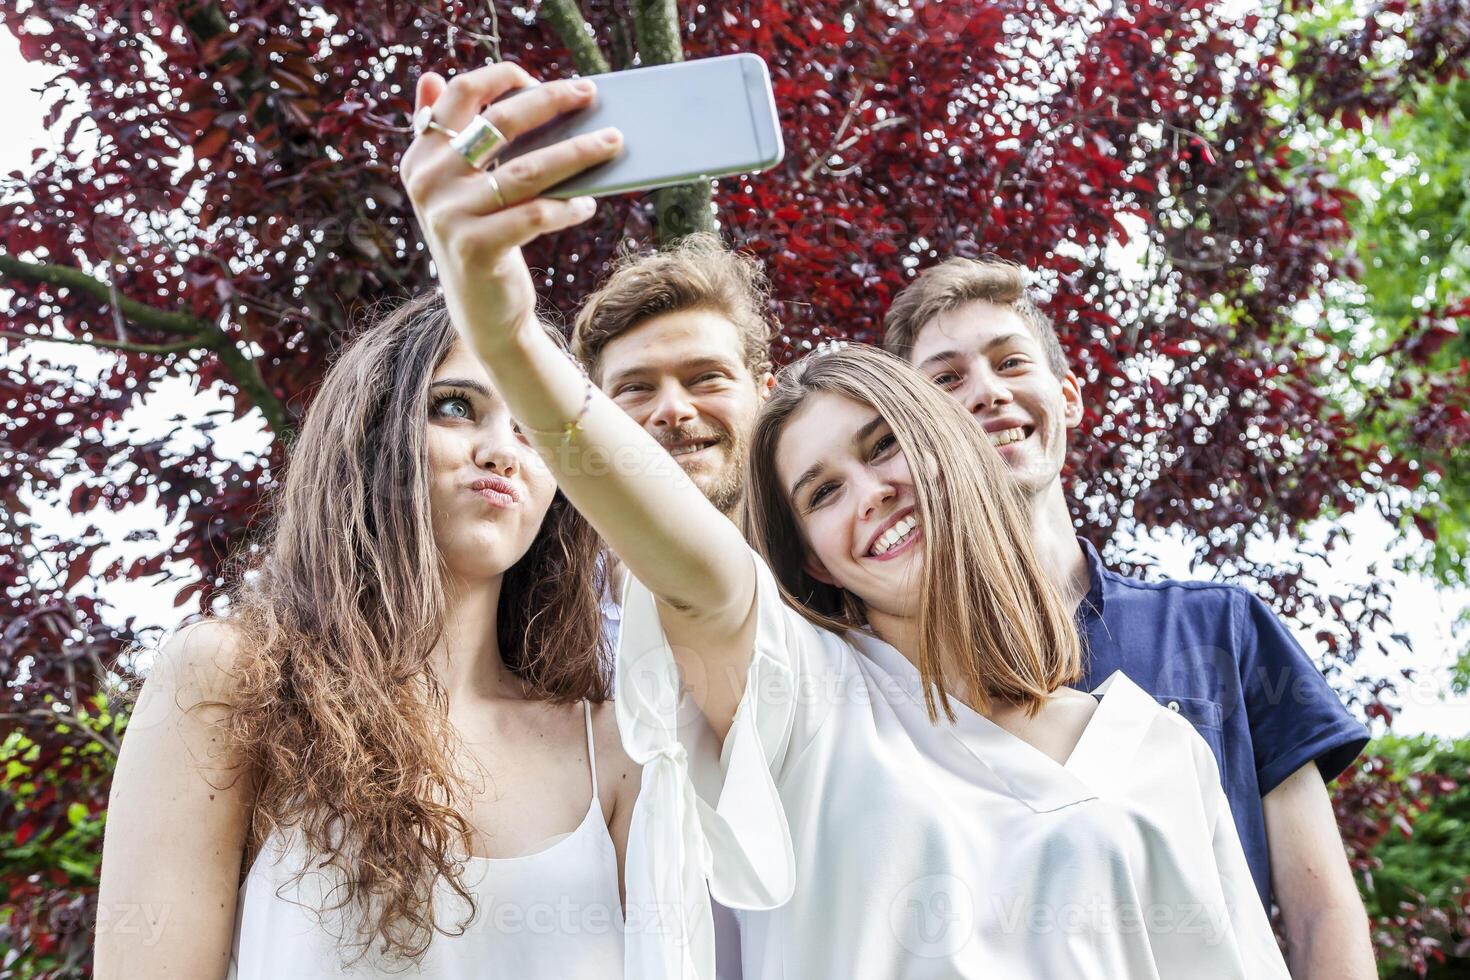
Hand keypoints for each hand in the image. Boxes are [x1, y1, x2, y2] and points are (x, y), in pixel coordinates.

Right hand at [399, 63, 623, 354]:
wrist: (480, 310)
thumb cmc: (478, 235)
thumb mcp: (452, 186)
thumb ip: (438, 134)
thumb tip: (430, 76)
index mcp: (421, 156)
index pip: (461, 94)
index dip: (504, 77)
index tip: (543, 77)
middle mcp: (428, 182)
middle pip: (500, 123)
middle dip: (552, 101)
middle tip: (590, 92)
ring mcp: (449, 216)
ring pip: (527, 170)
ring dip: (577, 152)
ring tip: (613, 142)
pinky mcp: (475, 248)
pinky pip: (535, 215)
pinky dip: (568, 207)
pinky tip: (588, 203)